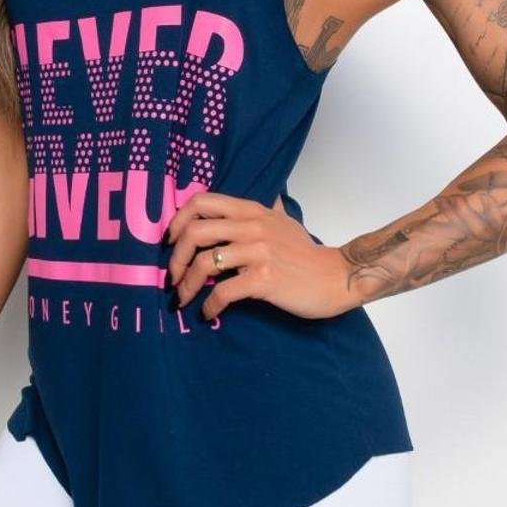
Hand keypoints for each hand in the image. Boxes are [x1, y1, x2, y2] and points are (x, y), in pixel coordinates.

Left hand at [164, 190, 358, 320]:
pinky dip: (209, 304)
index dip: (178, 220)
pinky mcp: (264, 278)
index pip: (201, 201)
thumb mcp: (285, 221)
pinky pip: (223, 290)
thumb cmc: (306, 253)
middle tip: (172, 277)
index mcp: (251, 210)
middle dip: (175, 258)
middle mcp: (252, 226)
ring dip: (186, 285)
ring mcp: (258, 251)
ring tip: (183, 298)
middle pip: (195, 232)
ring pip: (204, 262)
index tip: (171, 242)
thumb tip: (270, 195)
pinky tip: (208, 311)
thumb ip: (268, 209)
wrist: (335, 277)